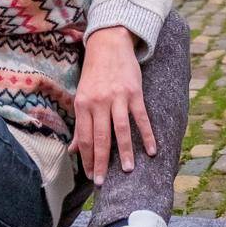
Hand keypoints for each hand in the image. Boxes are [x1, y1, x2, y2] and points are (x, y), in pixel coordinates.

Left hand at [71, 26, 156, 186]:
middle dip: (102, 162)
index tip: (91, 176)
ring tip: (129, 170)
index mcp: (82, 104)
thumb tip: (73, 151)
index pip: (84, 138)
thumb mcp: (81, 97)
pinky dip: (147, 135)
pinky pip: (141, 118)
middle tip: (104, 182)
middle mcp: (98, 102)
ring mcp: (117, 97)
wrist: (109, 44)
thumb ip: (80, 124)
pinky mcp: (134, 93)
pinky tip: (152, 150)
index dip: (87, 159)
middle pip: (100, 138)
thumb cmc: (94, 74)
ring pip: (121, 130)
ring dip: (125, 152)